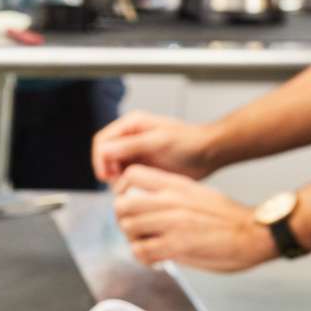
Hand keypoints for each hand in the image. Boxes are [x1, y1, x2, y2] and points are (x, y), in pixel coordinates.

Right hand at [92, 111, 220, 182]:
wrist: (209, 152)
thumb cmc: (190, 142)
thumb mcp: (159, 141)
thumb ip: (130, 145)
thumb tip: (104, 151)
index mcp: (132, 124)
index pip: (102, 141)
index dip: (100, 160)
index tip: (108, 176)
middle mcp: (130, 136)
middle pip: (104, 155)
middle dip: (108, 170)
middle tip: (119, 183)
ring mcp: (135, 150)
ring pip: (112, 166)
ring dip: (116, 178)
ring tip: (130, 185)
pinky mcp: (141, 164)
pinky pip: (124, 174)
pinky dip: (126, 182)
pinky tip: (137, 186)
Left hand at [113, 166, 276, 271]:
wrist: (257, 232)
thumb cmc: (229, 217)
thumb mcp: (198, 193)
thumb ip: (171, 196)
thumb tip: (147, 206)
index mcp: (176, 185)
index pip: (131, 174)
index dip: (122, 191)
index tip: (129, 205)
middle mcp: (170, 201)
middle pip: (121, 205)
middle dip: (124, 220)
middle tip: (138, 232)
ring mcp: (172, 222)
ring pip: (128, 228)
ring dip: (134, 241)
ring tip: (149, 247)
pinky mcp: (176, 246)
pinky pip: (140, 251)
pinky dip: (143, 258)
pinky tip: (156, 260)